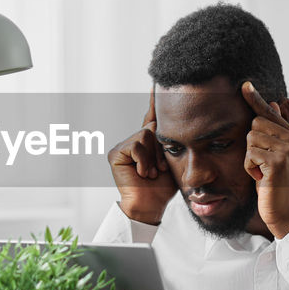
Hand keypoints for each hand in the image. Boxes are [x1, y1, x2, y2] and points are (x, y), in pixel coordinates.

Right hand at [107, 87, 177, 224]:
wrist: (150, 205)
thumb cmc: (163, 187)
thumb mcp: (172, 159)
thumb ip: (170, 140)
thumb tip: (171, 121)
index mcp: (147, 142)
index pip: (152, 117)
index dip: (154, 101)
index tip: (156, 84)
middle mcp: (134, 141)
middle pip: (153, 128)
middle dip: (161, 149)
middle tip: (159, 169)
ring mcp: (123, 146)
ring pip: (145, 135)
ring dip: (153, 157)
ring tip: (151, 173)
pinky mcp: (116, 152)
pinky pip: (136, 145)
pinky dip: (143, 160)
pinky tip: (142, 173)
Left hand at [242, 81, 288, 238]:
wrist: (283, 213)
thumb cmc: (276, 185)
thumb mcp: (276, 156)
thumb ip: (275, 132)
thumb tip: (274, 104)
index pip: (270, 113)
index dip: (256, 99)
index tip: (245, 85)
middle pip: (256, 123)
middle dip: (251, 144)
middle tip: (262, 164)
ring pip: (251, 137)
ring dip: (249, 157)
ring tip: (262, 172)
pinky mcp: (278, 162)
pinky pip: (250, 153)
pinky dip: (249, 167)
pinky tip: (260, 178)